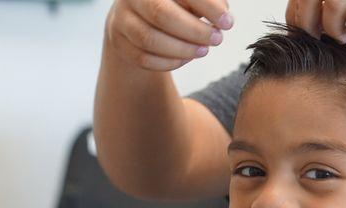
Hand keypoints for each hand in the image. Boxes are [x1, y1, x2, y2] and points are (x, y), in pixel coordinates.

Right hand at [106, 0, 233, 70]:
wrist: (138, 18)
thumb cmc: (175, 6)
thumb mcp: (192, 0)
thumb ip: (209, 3)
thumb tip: (223, 15)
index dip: (208, 7)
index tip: (227, 22)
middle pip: (161, 14)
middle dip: (194, 31)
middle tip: (217, 39)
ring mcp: (121, 19)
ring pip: (149, 39)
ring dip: (182, 49)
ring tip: (203, 50)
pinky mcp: (119, 42)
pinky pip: (143, 58)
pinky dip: (168, 62)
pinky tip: (185, 58)